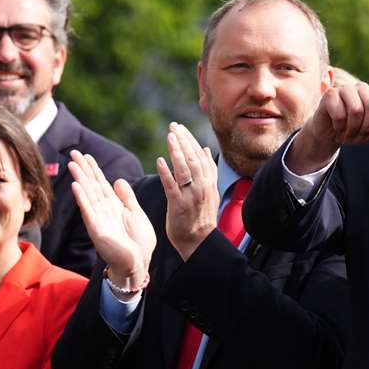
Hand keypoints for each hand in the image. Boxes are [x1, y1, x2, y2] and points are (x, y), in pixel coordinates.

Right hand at [71, 148, 155, 279]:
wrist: (138, 264)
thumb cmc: (138, 242)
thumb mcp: (135, 214)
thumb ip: (127, 198)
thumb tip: (118, 180)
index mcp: (113, 206)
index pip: (101, 184)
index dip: (94, 169)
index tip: (86, 155)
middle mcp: (103, 211)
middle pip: (92, 185)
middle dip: (84, 169)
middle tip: (73, 152)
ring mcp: (99, 220)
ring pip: (88, 195)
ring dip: (80, 179)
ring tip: (72, 164)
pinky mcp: (97, 230)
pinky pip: (89, 211)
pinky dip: (83, 198)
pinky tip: (76, 186)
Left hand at [156, 123, 221, 260]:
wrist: (199, 242)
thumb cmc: (200, 217)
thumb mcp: (208, 191)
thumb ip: (207, 170)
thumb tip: (205, 149)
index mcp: (209, 182)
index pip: (200, 156)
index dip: (190, 140)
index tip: (180, 127)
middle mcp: (202, 187)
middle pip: (193, 159)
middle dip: (183, 141)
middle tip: (173, 126)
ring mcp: (191, 196)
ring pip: (185, 170)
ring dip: (177, 151)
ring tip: (169, 137)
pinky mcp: (179, 206)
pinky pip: (172, 186)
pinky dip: (166, 173)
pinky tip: (160, 161)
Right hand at [285, 74, 368, 173]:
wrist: (330, 134)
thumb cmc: (353, 131)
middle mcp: (362, 89)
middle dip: (366, 127)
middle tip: (357, 135)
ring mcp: (346, 89)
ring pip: (356, 111)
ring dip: (352, 128)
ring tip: (347, 132)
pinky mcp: (330, 94)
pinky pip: (339, 114)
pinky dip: (339, 127)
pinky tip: (337, 127)